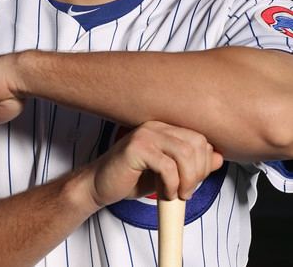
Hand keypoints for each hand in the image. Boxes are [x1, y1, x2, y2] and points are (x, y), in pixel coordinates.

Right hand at [88, 121, 223, 206]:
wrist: (100, 185)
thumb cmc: (132, 178)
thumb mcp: (169, 173)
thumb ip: (192, 164)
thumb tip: (218, 158)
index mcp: (165, 128)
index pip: (200, 138)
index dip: (204, 163)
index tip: (194, 182)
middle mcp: (157, 126)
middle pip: (197, 144)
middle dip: (198, 173)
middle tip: (186, 191)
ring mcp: (146, 134)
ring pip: (185, 154)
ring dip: (187, 180)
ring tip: (177, 193)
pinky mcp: (136, 148)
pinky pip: (167, 166)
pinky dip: (171, 184)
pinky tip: (164, 192)